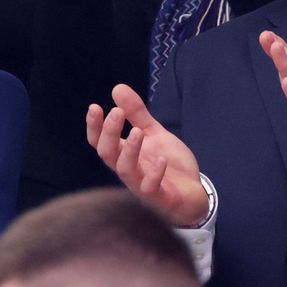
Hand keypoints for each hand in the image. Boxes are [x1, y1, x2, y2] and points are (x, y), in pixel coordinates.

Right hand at [86, 84, 207, 225]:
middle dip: (109, 133)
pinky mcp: (160, 198)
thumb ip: (137, 114)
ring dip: (129, 150)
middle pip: (107, 154)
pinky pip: (151, 189)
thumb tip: (117, 88)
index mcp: (124, 154)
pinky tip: (161, 159)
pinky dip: (154, 174)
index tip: (95, 107)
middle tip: (116, 112)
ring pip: (125, 170)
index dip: (94, 126)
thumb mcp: (153, 133)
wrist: (192, 194)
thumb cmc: (167, 164)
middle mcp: (129, 169)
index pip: (100, 142)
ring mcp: (142, 185)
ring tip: (137, 131)